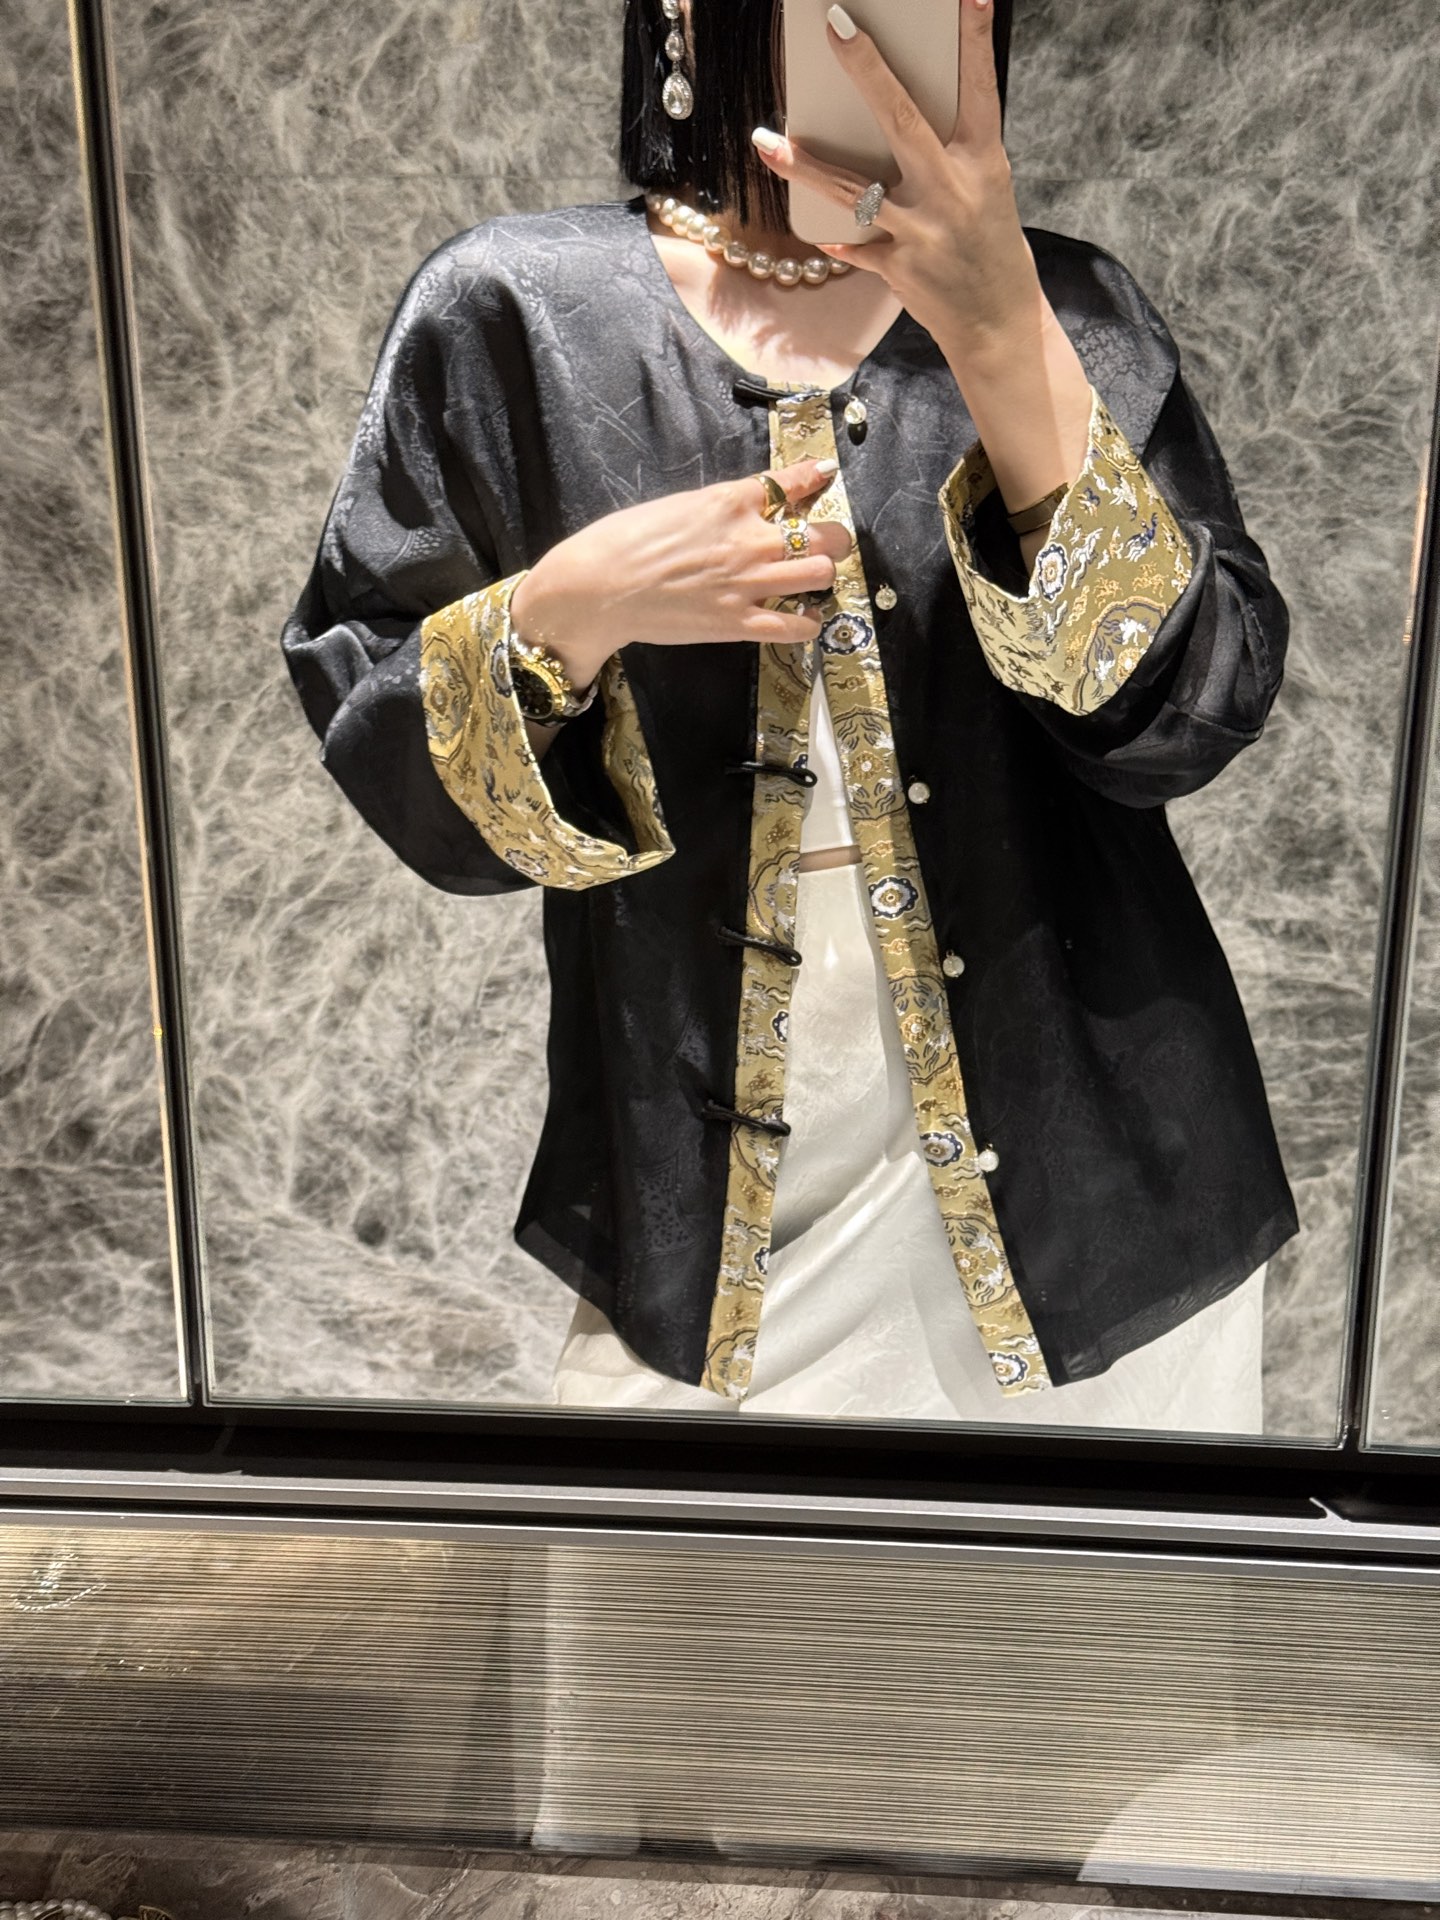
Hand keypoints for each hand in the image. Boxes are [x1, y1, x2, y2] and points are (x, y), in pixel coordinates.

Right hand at [509, 458, 850, 692]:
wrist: (600, 586)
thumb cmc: (624, 540)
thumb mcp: (677, 505)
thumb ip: (717, 507)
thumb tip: (738, 508)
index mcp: (730, 500)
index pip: (789, 481)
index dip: (813, 477)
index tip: (824, 474)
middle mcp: (749, 539)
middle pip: (822, 535)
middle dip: (833, 539)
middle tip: (828, 545)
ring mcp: (748, 583)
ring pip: (818, 575)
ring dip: (822, 577)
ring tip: (812, 581)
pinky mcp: (738, 623)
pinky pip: (795, 626)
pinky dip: (807, 622)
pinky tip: (804, 618)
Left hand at [750, 0, 1043, 362]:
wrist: (998, 324)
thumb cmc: (990, 247)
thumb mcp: (987, 191)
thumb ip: (952, 154)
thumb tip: (900, 119)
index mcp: (983, 162)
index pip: (979, 87)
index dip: (975, 38)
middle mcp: (952, 189)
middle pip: (901, 118)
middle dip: (867, 68)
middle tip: (835, 25)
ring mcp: (922, 230)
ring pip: (851, 189)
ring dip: (803, 166)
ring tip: (765, 142)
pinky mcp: (899, 267)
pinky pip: (855, 245)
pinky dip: (839, 240)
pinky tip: (821, 235)